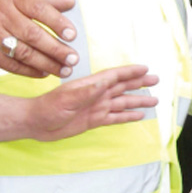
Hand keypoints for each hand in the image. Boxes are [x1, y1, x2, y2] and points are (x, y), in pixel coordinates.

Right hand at [0, 0, 78, 77]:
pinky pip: (11, 65)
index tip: (72, 35)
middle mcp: (1, 15)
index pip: (39, 9)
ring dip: (47, 64)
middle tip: (73, 59)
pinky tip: (45, 73)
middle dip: (56, 49)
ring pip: (23, 53)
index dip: (57, 23)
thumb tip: (71, 3)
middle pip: (32, 35)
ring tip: (65, 70)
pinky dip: (30, 71)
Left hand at [29, 65, 158, 140]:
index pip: (115, 76)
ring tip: (154, 100)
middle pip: (123, 87)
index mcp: (91, 85)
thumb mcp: (67, 98)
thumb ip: (87, 90)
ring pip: (122, 102)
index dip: (130, 72)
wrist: (36, 123)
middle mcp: (97, 94)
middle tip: (155, 80)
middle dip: (139, 83)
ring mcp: (97, 107)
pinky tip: (138, 115)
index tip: (145, 69)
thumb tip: (105, 81)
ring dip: (138, 100)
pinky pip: (116, 117)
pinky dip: (128, 116)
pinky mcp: (94, 120)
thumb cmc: (48, 107)